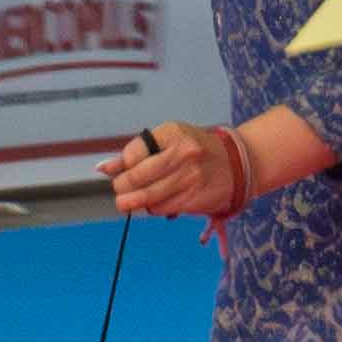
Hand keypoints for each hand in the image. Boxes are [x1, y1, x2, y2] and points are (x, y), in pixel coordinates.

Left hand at [109, 121, 252, 222]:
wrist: (238, 164)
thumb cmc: (196, 150)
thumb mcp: (169, 141)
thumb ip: (136, 153)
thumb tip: (103, 168)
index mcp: (173, 133)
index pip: (133, 153)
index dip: (122, 165)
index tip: (122, 170)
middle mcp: (183, 154)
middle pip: (137, 177)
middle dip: (122, 188)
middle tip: (120, 190)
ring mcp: (190, 178)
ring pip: (148, 197)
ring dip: (133, 202)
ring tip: (128, 202)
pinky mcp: (194, 199)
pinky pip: (163, 208)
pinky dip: (153, 208)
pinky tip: (154, 203)